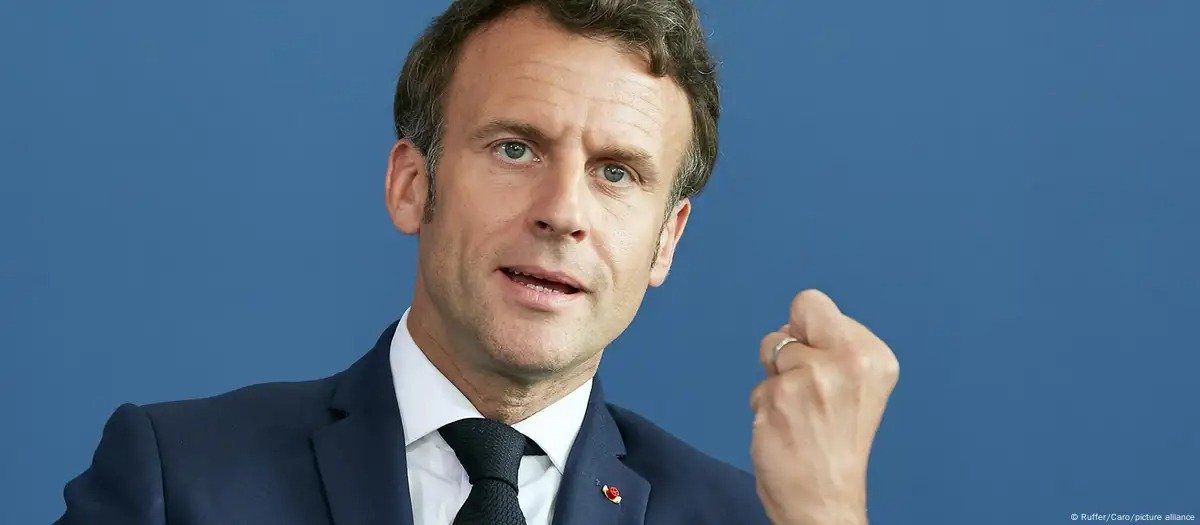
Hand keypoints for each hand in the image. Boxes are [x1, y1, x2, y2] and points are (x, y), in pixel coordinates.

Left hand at [750, 289, 899, 524]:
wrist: (827, 499)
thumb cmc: (839, 444)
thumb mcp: (856, 384)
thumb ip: (832, 349)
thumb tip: (794, 326)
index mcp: (873, 355)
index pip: (815, 305)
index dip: (810, 336)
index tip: (824, 370)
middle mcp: (848, 360)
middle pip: (792, 318)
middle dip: (790, 347)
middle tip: (808, 389)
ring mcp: (811, 378)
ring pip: (771, 349)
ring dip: (775, 378)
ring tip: (797, 411)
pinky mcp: (779, 398)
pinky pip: (758, 386)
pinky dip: (764, 405)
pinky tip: (784, 428)